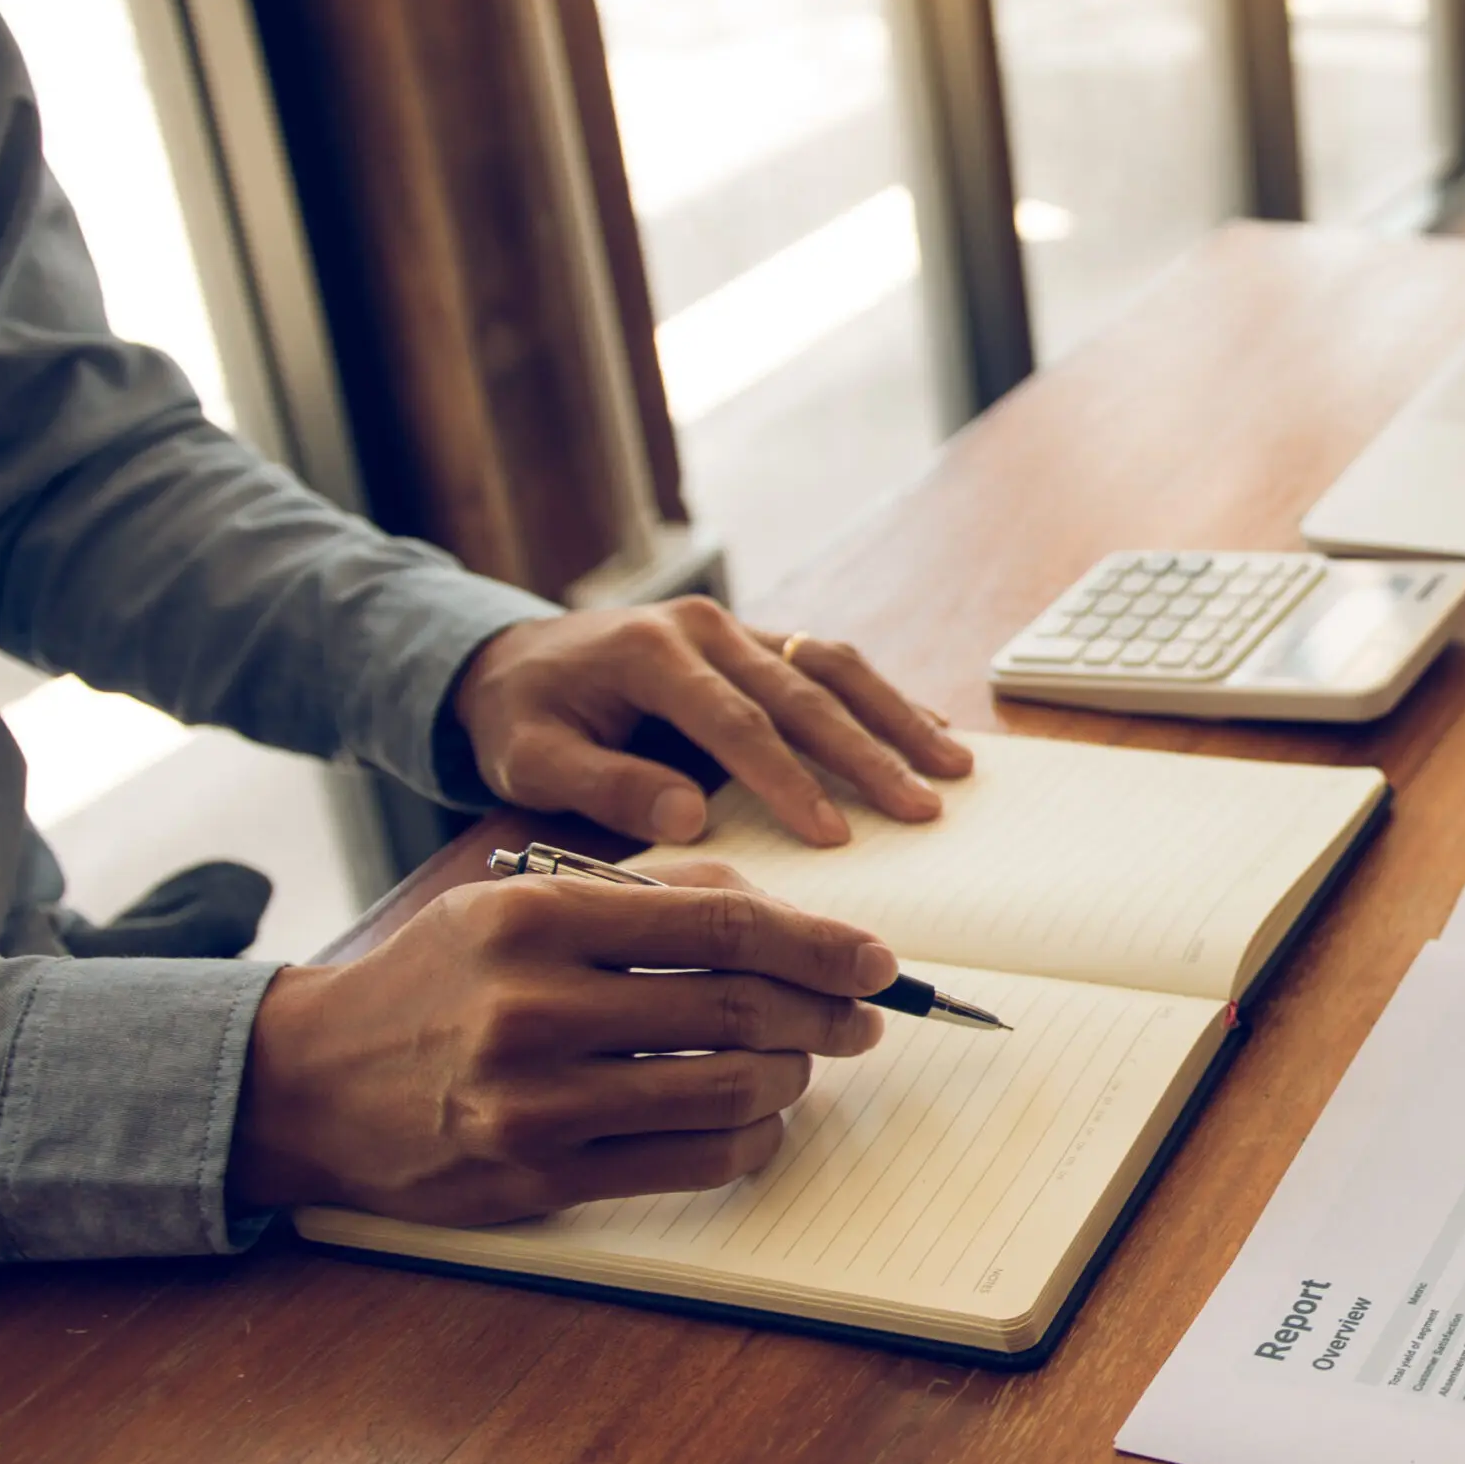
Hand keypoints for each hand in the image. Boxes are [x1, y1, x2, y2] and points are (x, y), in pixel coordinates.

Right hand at [230, 861, 895, 1222]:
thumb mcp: (520, 902)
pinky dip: (750, 1141)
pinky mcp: (536, 1180)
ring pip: (727, 1091)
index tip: (878, 959)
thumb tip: (784, 914)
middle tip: (862, 1017)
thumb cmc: (440, 981)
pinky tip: (756, 1121)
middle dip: (825, 1013)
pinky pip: (690, 1165)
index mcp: (536, 919)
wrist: (307, 1083)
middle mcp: (533, 1008)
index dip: (818, 943)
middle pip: (737, 1008)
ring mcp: (533, 1103)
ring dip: (790, 1077)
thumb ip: (648, 896)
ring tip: (799, 1060)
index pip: (720, 923)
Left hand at [453, 598, 973, 846]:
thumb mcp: (531, 761)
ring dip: (897, 718)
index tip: (833, 835)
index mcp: (651, 652)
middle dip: (870, 754)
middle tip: (922, 807)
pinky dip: (885, 698)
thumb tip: (691, 818)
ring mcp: (739, 628)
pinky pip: (833, 663)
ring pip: (835, 666)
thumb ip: (604, 785)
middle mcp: (706, 628)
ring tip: (952, 767)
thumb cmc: (525, 718)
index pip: (735, 722)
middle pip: (804, 692)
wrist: (513, 659)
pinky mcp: (759, 641)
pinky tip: (929, 730)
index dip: (787, 780)